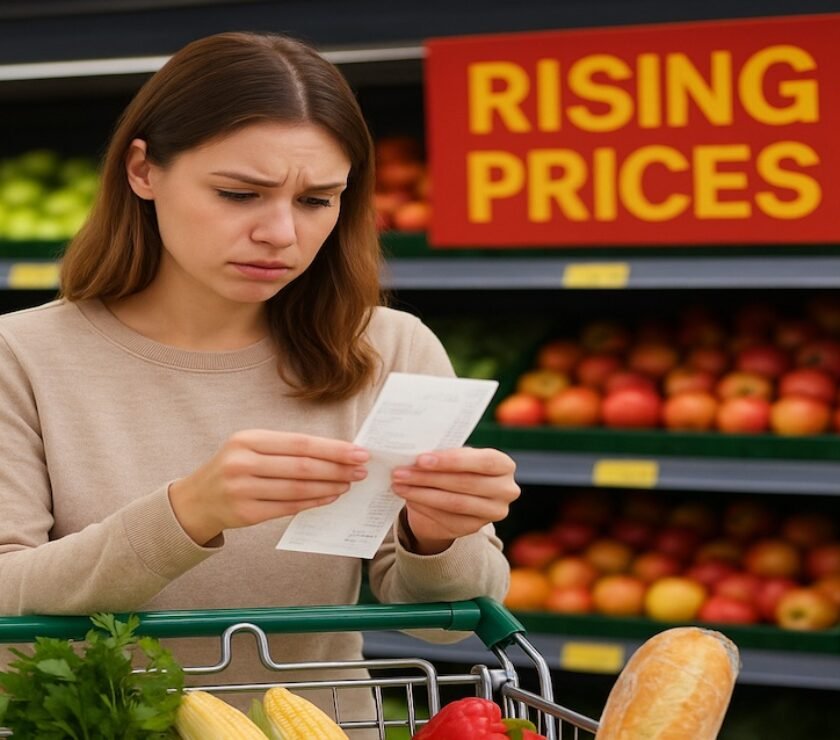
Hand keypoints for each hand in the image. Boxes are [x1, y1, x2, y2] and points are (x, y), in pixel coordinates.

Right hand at [169, 430, 368, 544]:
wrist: (196, 500)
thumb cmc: (234, 468)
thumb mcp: (251, 448)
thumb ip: (287, 449)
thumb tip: (335, 451)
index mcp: (247, 440)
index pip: (300, 443)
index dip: (333, 449)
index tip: (359, 452)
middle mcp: (243, 463)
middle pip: (302, 466)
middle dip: (338, 468)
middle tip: (361, 470)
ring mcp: (242, 489)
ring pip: (298, 488)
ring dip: (330, 486)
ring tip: (350, 483)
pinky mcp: (246, 513)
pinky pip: (289, 507)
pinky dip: (314, 501)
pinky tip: (330, 496)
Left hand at [390, 448, 519, 554]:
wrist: (457, 496)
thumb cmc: (456, 468)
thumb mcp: (455, 457)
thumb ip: (444, 455)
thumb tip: (415, 456)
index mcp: (504, 465)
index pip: (482, 462)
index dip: (451, 460)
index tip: (421, 459)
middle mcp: (505, 490)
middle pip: (465, 483)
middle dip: (429, 477)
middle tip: (400, 473)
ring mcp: (492, 512)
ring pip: (455, 503)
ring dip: (422, 493)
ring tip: (399, 485)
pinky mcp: (475, 528)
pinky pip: (447, 519)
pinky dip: (424, 507)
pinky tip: (408, 498)